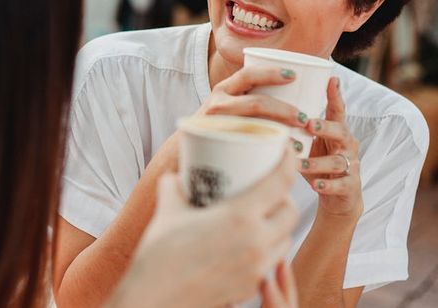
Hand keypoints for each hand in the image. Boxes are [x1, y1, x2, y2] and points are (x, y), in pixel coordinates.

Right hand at [109, 148, 298, 307]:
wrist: (153, 298)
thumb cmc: (159, 253)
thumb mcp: (168, 208)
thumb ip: (174, 186)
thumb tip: (175, 177)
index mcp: (240, 216)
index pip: (280, 182)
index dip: (289, 162)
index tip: (287, 151)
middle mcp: (256, 241)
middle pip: (291, 212)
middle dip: (284, 198)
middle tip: (268, 190)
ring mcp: (256, 268)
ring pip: (285, 240)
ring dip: (278, 225)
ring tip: (260, 218)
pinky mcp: (249, 287)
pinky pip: (270, 263)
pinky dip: (265, 249)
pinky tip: (246, 245)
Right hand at [148, 65, 307, 174]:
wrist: (181, 153)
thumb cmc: (216, 127)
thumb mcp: (227, 106)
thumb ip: (249, 98)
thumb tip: (292, 93)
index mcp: (224, 89)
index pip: (248, 74)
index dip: (271, 72)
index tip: (293, 76)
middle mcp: (218, 104)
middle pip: (256, 103)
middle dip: (284, 110)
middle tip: (304, 119)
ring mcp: (216, 125)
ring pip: (254, 126)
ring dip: (281, 133)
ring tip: (299, 143)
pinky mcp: (217, 146)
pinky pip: (247, 147)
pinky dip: (269, 152)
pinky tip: (284, 158)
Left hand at [298, 77, 362, 219]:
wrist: (338, 198)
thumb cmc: (318, 163)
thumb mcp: (309, 142)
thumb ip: (296, 127)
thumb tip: (264, 107)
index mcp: (336, 131)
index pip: (338, 110)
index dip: (336, 95)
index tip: (332, 79)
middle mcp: (347, 145)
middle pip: (341, 131)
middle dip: (325, 127)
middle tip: (309, 125)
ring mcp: (351, 165)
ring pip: (338, 161)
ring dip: (317, 162)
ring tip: (299, 163)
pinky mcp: (351, 186)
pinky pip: (341, 184)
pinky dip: (328, 184)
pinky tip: (315, 185)